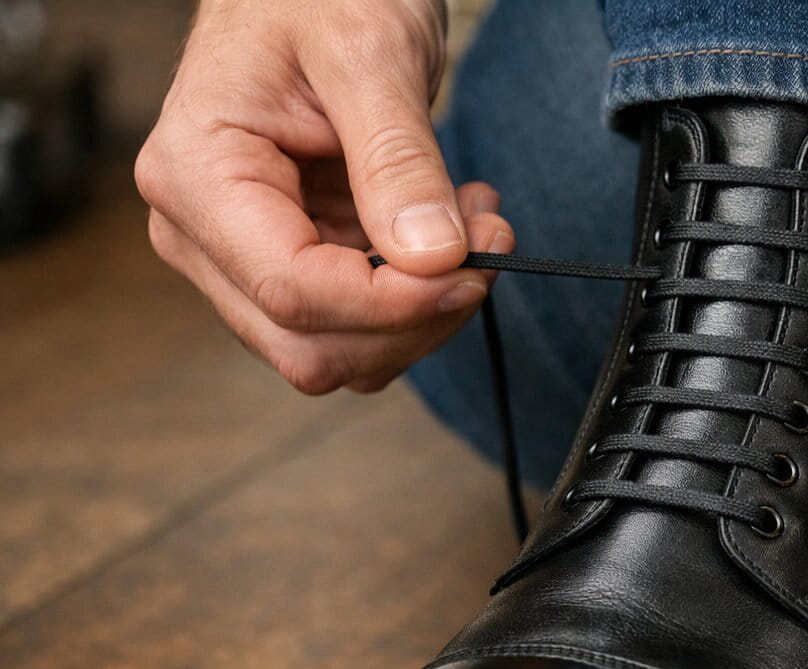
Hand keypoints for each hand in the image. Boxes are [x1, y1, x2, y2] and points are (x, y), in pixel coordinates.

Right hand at [135, 0, 513, 393]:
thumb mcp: (368, 54)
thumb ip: (397, 160)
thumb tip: (431, 257)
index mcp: (196, 176)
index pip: (293, 291)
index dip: (394, 303)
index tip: (474, 264)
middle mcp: (201, 232)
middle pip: (311, 346)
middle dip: (414, 319)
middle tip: (488, 242)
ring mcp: (242, 257)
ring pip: (340, 352)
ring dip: (425, 311)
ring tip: (474, 219)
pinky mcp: (292, 263)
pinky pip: (360, 322)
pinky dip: (421, 296)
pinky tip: (451, 227)